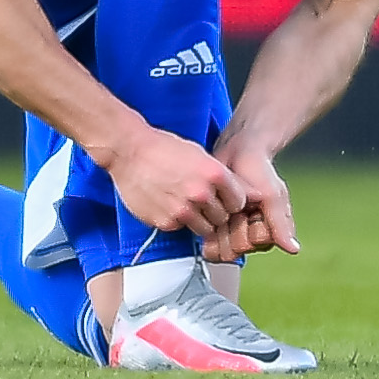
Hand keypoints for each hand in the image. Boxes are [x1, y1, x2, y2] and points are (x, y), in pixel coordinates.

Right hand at [102, 123, 244, 237]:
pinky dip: (177, 221)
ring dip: (199, 221)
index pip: (239, 202)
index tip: (224, 199)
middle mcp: (201, 194)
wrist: (129, 152)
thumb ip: (223, 178)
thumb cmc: (164, 149)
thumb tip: (249, 194)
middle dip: (216, 212)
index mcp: (215, 174)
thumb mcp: (201, 156)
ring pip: (205, 229)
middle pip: (223, 218)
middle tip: (202, 202)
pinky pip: (181, 228)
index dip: (232, 201)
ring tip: (186, 204)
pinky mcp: (165, 222)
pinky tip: (169, 204)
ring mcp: (183, 210)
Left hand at [204, 141, 298, 262]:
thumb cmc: (258, 168)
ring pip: (222, 249)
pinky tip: (208, 216)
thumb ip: (280, 223)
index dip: (251, 228)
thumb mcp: (272, 194)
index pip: (257, 244)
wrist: (235, 149)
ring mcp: (231, 230)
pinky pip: (208, 244)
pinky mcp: (213, 226)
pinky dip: (205, 231)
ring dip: (219, 229)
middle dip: (233, 228)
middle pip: (237, 249)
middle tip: (236, 208)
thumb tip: (293, 249)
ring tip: (223, 208)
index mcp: (269, 228)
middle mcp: (250, 232)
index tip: (251, 211)